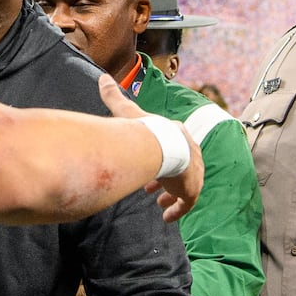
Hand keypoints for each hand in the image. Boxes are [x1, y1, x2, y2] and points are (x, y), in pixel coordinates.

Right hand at [97, 74, 203, 222]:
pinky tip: (165, 217)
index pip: (173, 147)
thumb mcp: (127, 111)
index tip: (151, 169)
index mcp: (177, 135)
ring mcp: (193, 173)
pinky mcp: (192, 190)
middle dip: (167, 179)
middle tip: (152, 189)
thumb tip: (102, 77)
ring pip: (185, 187)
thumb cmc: (144, 130)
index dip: (161, 159)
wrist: (159, 146)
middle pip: (181, 168)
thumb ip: (115, 97)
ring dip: (171, 195)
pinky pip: (187, 205)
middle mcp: (190, 154)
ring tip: (159, 203)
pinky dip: (176, 211)